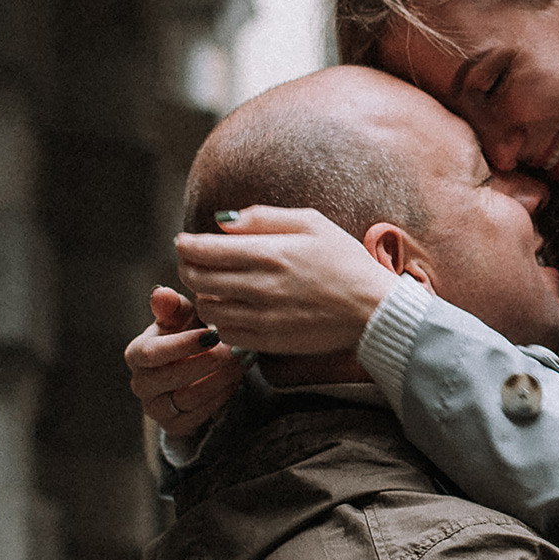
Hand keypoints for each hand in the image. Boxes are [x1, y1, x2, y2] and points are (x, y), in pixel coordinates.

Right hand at [127, 284, 244, 436]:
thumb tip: (161, 293)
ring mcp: (156, 408)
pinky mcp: (174, 425)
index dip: (183, 345)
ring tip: (242, 362)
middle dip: (207, 363)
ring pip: (189, 398)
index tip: (213, 334)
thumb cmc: (185, 335)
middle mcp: (141, 384)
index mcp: (136, 354)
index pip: (152, 353)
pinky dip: (221, 397)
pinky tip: (236, 380)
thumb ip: (173, 307)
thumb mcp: (181, 318)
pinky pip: (199, 415)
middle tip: (235, 350)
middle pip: (172, 377)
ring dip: (220, 379)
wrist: (190, 369)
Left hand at [174, 205, 396, 356]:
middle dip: (187, 267)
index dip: (185, 245)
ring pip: (207, 309)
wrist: (373, 309)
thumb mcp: (311, 222)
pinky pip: (226, 333)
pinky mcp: (268, 342)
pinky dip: (221, 321)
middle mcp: (261, 287)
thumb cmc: (344, 261)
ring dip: (203, 295)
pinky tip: (234, 309)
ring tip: (215, 287)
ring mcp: (263, 318)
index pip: (203, 250)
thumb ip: (263, 218)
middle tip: (193, 262)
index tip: (185, 242)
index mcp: (270, 253)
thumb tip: (222, 222)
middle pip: (197, 279)